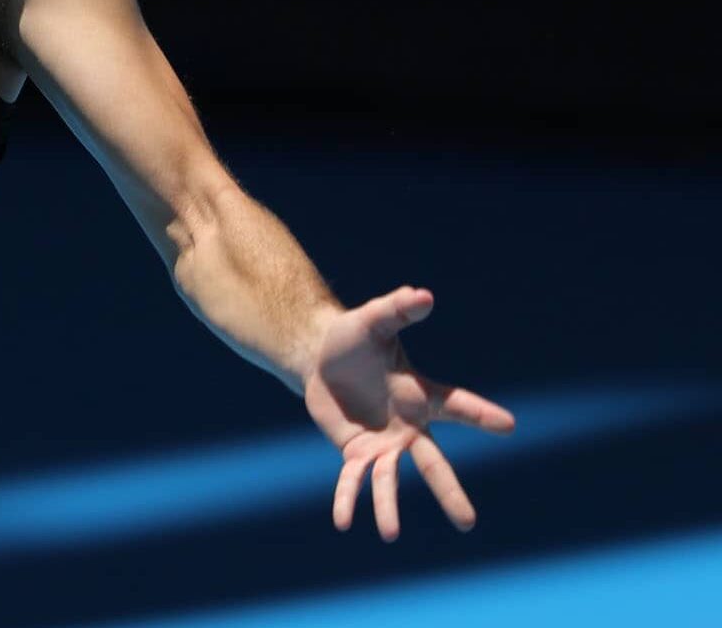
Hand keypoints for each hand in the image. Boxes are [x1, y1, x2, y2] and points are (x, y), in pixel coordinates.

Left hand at [303, 285, 516, 540]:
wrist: (320, 357)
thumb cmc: (354, 336)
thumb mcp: (374, 320)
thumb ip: (398, 309)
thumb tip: (422, 294)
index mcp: (419, 396)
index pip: (457, 405)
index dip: (481, 414)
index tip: (509, 425)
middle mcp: (406, 427)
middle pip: (432, 465)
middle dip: (449, 493)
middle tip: (467, 524)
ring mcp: (381, 444)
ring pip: (389, 480)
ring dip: (388, 507)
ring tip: (390, 535)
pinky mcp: (354, 451)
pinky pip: (352, 480)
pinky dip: (348, 499)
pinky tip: (344, 523)